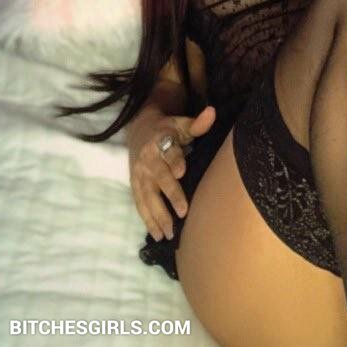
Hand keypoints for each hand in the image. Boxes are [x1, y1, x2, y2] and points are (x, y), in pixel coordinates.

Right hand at [127, 105, 216, 241]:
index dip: (174, 161)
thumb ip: (198, 123)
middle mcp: (147, 159)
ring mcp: (139, 174)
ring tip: (170, 233)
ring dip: (158, 215)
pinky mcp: (134, 185)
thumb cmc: (168, 129)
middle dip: (170, 195)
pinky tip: (157, 234)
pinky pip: (140, 204)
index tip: (182, 171)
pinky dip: (147, 220)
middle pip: (159, 178)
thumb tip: (212, 112)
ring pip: (148, 196)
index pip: (168, 151)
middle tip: (183, 212)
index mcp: (160, 141)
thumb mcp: (181, 123)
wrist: (139, 129)